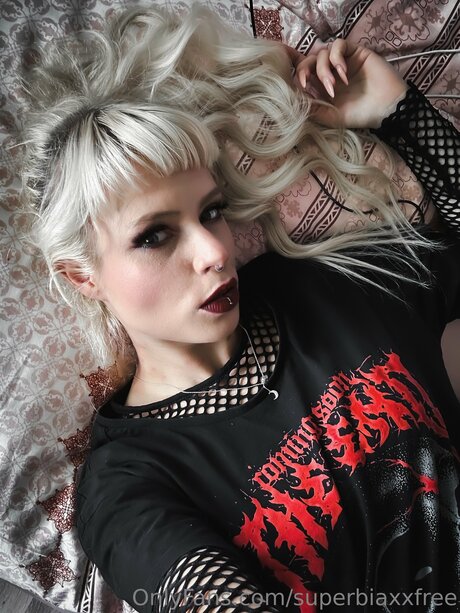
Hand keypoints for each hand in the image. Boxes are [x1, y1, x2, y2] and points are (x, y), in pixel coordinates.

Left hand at [290, 39, 407, 128]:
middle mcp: (330, 72)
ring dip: (323, 69)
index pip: (303, 72)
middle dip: (304, 70)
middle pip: (309, 59)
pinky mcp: (355, 52)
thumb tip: (293, 98)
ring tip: (334, 86)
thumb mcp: (329, 116)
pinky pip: (338, 44)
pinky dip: (336, 58)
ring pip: (322, 53)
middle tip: (307, 82)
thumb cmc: (359, 116)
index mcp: (322, 87)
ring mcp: (342, 62)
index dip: (296, 71)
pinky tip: (343, 73)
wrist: (385, 109)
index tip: (294, 77)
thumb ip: (311, 107)